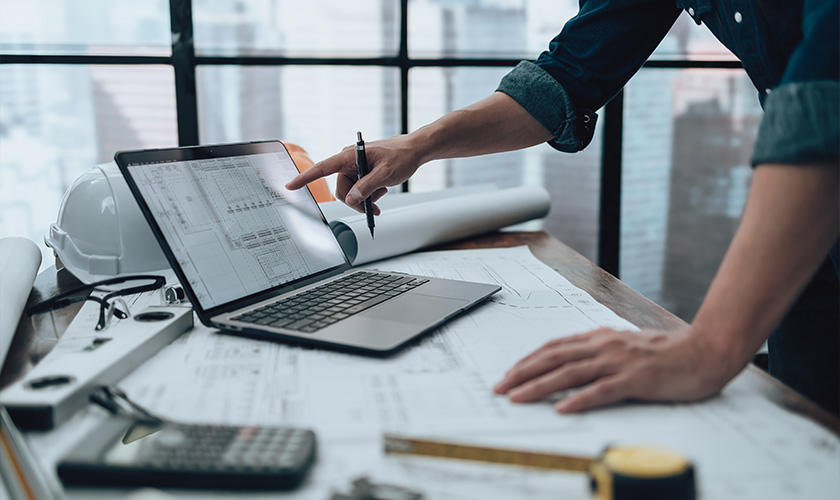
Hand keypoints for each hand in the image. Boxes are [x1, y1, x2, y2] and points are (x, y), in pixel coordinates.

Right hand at [285, 134, 426, 212]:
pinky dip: (370, 195)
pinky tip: (382, 192)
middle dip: (355, 201)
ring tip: (381, 197)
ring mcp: (356, 167)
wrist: (415, 150)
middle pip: (341, 189)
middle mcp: (349, 161)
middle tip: (371, 208)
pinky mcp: (363, 173)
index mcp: (350, 156)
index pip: (322, 168)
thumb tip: (351, 198)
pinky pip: (359, 190)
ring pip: (351, 192)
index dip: (305, 178)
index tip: (290, 186)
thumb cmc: (401, 155)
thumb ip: (366, 187)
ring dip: (365, 199)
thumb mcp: (385, 174)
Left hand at [493, 327, 729, 412]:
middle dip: (522, 373)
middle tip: (500, 387)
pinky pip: (602, 390)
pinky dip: (579, 399)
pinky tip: (562, 409)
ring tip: (518, 397)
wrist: (706, 350)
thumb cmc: (669, 353)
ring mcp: (619, 361)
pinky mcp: (636, 379)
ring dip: (540, 386)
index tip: (509, 373)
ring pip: (570, 373)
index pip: (555, 347)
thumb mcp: (627, 347)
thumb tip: (575, 361)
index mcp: (601, 338)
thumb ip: (602, 352)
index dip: (529, 360)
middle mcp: (605, 346)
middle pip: (554, 358)